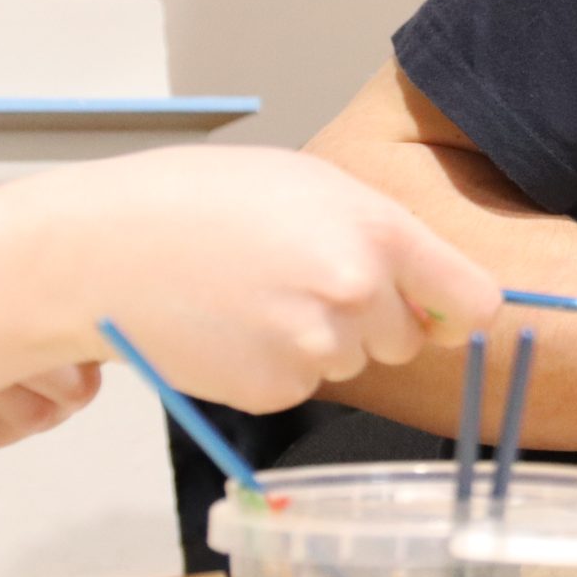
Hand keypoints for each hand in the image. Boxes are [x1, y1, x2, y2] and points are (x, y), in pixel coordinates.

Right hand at [15, 146, 503, 415]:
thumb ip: (383, 236)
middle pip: (407, 338)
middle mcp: (356, 294)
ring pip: (351, 362)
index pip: (474, 300)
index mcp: (377, 233)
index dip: (459, 311)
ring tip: (254, 295)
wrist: (102, 250)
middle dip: (371, 318)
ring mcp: (315, 349)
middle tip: (299, 280)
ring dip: (318, 341)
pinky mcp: (273, 391)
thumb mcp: (311, 185)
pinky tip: (231, 327)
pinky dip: (274, 366)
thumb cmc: (202, 201)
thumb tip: (438, 297)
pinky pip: (301, 386)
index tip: (443, 312)